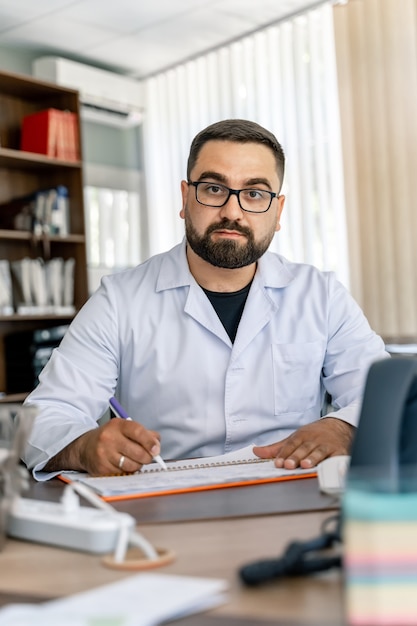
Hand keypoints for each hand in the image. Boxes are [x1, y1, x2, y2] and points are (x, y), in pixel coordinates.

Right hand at [45, 418, 160, 475]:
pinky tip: (122, 464)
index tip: (156, 449)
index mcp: (117, 425)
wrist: (85, 447)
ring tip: (133, 459)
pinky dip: (127, 471)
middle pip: (138, 452)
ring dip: (137, 465)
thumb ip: (144, 433)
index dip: (150, 442)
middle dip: (147, 457)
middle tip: (148, 457)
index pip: (138, 432)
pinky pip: (123, 473)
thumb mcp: (125, 428)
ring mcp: (104, 454)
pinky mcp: (101, 468)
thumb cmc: (110, 437)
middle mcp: (109, 438)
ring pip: (132, 465)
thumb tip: (157, 444)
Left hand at [252, 417, 354, 469]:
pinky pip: (337, 457)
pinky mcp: (339, 452)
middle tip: (288, 465)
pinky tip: (330, 468)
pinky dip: (335, 463)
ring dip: (312, 458)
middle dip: (295, 457)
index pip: (291, 445)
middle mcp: (314, 440)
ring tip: (305, 465)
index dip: (284, 454)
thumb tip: (256, 452)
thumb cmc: (314, 435)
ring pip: (319, 452)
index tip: (277, 463)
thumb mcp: (295, 438)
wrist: (339, 426)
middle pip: (303, 448)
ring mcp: (327, 445)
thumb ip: (276, 448)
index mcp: (302, 436)